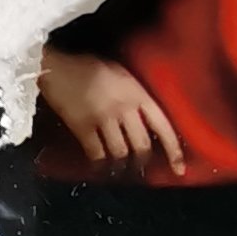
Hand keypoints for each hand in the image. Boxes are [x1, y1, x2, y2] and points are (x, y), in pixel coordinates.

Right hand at [41, 46, 185, 177]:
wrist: (56, 66)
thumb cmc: (88, 66)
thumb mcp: (120, 74)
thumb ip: (134, 95)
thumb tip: (145, 117)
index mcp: (137, 93)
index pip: (163, 125)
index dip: (173, 150)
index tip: (180, 169)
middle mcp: (124, 108)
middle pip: (142, 145)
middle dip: (143, 161)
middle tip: (140, 167)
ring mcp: (103, 119)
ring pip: (121, 153)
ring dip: (121, 165)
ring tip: (120, 169)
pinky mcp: (83, 128)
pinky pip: (97, 154)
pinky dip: (99, 163)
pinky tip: (99, 165)